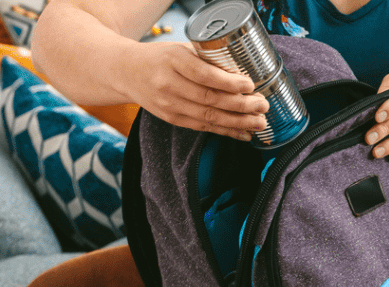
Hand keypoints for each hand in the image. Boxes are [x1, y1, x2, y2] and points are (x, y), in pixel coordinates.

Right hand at [122, 43, 268, 140]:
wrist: (126, 72)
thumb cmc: (160, 57)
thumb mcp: (180, 49)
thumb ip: (207, 59)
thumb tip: (244, 71)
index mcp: (173, 61)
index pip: (205, 75)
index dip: (229, 83)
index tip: (250, 84)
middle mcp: (168, 84)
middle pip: (210, 99)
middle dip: (241, 105)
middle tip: (263, 105)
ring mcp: (169, 105)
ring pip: (208, 117)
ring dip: (238, 122)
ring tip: (260, 123)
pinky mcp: (172, 119)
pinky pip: (203, 127)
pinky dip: (226, 131)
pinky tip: (244, 133)